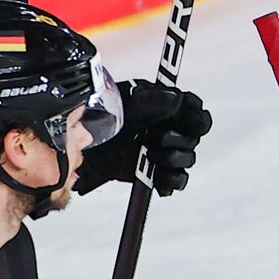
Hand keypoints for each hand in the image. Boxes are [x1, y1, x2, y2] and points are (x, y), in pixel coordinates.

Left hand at [74, 81, 213, 196]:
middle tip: (155, 138)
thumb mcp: (125, 101)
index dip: (196, 117)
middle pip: (193, 137)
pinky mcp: (158, 172)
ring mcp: (166, 151)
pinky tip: (156, 177)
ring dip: (171, 158)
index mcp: (166, 107)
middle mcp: (170, 128)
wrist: (81, 144)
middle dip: (178, 139)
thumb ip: (153, 99)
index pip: (195, 110)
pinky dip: (168, 180)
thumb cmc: (101, 117)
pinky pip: (177, 180)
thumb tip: (177, 98)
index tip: (188, 122)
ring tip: (149, 155)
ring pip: (187, 159)